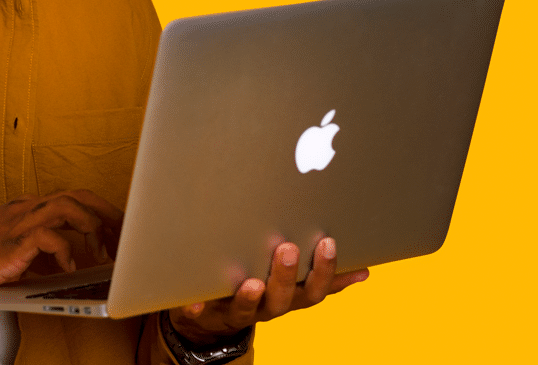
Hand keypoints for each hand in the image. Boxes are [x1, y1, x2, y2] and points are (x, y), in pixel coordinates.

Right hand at [0, 190, 122, 307]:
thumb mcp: (16, 251)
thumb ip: (41, 250)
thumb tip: (68, 261)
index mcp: (28, 208)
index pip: (73, 198)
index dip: (100, 211)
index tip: (118, 229)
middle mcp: (27, 208)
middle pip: (77, 195)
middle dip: (106, 212)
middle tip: (124, 235)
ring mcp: (20, 221)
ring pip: (67, 206)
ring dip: (90, 227)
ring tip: (100, 252)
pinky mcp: (14, 241)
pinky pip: (49, 236)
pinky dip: (65, 251)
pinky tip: (68, 267)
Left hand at [168, 238, 368, 346]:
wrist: (216, 318)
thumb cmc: (260, 287)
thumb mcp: (293, 282)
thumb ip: (321, 276)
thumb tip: (365, 271)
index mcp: (291, 297)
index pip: (314, 288)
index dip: (324, 270)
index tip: (328, 242)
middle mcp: (269, 307)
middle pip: (284, 298)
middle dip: (287, 275)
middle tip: (287, 249)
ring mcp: (240, 312)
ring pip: (250, 308)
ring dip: (250, 296)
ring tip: (252, 283)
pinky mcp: (208, 313)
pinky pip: (202, 313)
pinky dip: (199, 308)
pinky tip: (194, 303)